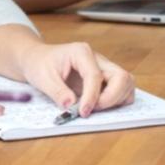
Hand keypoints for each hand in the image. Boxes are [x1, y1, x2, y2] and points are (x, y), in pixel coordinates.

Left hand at [16, 41, 134, 116]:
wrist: (37, 60)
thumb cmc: (40, 64)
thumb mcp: (42, 77)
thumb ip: (57, 91)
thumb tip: (71, 105)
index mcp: (81, 52)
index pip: (95, 76)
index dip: (92, 96)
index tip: (83, 112)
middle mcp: (98, 59)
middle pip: (121, 77)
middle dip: (111, 98)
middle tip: (91, 110)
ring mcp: (104, 68)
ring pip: (127, 83)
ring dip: (116, 100)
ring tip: (94, 108)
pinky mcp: (106, 79)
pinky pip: (122, 90)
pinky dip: (116, 101)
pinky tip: (98, 106)